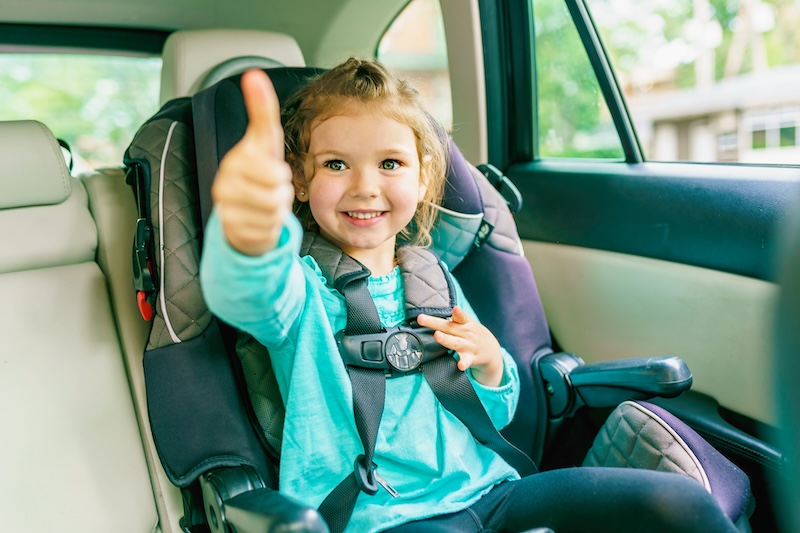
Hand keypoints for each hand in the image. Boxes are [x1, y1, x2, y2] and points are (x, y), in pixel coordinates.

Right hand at [212, 69, 295, 255]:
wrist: (242, 209)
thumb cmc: (258, 171)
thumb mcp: (264, 141)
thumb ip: (261, 109)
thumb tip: (254, 74)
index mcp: (234, 161)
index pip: (276, 173)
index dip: (281, 176)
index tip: (270, 171)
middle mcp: (223, 185)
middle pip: (277, 195)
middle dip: (281, 195)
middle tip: (270, 191)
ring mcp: (225, 210)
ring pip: (274, 214)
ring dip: (277, 212)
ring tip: (265, 204)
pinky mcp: (232, 233)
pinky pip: (267, 232)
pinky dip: (269, 229)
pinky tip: (259, 221)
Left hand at [416, 306, 503, 386]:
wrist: (492, 350)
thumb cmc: (474, 334)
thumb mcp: (468, 323)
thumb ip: (454, 318)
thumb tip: (434, 313)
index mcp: (465, 324)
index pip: (460, 317)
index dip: (457, 312)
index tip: (454, 308)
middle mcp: (466, 334)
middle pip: (449, 328)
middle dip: (434, 323)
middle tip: (421, 319)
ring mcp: (468, 346)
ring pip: (455, 343)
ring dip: (445, 340)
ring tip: (436, 336)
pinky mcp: (471, 358)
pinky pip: (466, 361)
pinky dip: (463, 363)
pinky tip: (460, 366)